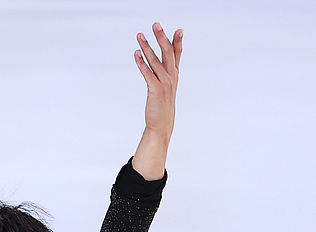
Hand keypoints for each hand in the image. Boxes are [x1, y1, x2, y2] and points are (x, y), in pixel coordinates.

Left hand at [134, 23, 181, 143]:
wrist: (161, 124)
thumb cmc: (162, 106)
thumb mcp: (166, 87)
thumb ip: (164, 74)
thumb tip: (159, 65)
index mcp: (174, 75)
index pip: (177, 54)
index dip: (178, 42)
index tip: (179, 29)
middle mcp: (171, 77)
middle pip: (167, 53)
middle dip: (161, 37)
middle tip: (156, 24)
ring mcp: (164, 83)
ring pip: (155, 61)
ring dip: (147, 47)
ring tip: (140, 35)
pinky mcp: (155, 89)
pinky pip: (147, 73)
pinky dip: (141, 63)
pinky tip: (136, 54)